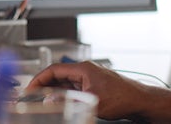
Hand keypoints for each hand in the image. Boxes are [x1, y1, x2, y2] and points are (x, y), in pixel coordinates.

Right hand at [26, 61, 156, 120]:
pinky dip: (65, 93)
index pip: (54, 70)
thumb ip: (67, 100)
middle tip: (33, 96)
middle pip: (58, 74)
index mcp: (83, 68)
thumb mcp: (90, 102)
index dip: (39, 79)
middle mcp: (85, 69)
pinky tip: (61, 102)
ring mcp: (90, 77)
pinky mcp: (94, 84)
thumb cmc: (122, 98)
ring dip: (54, 90)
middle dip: (45, 85)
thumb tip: (50, 102)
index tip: (30, 89)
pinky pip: (74, 86)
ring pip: (65, 81)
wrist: (140, 101)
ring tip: (45, 101)